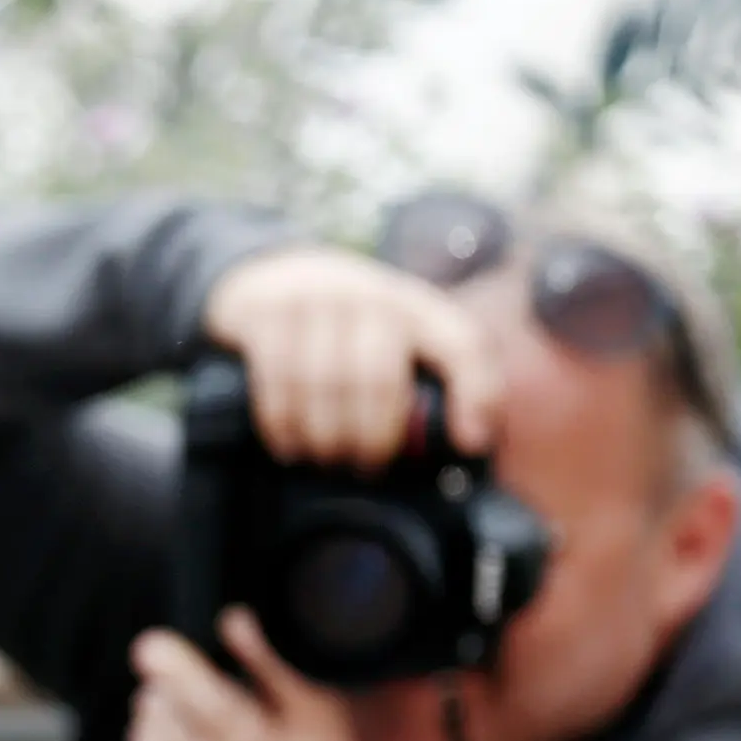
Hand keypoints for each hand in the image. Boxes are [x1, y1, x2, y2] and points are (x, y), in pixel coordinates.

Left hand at [130, 608, 361, 740]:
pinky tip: (147, 728)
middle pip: (227, 720)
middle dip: (184, 678)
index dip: (260, 657)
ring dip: (159, 713)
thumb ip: (278, 674)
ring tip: (151, 695)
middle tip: (150, 646)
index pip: (292, 695)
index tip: (230, 620)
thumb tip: (235, 619)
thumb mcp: (314, 723)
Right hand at [200, 244, 500, 466]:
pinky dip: (282, 422)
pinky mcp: (265, 312)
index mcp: (417, 307)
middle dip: (372, 436)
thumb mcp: (395, 336)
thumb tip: (469, 442)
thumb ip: (433, 377)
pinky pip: (275, 378)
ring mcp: (314, 300)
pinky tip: (288, 444)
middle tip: (365, 466)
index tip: (468, 443)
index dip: (475, 394)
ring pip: (323, 384)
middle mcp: (370, 295)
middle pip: (378, 379)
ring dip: (324, 436)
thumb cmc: (346, 327)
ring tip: (324, 459)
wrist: (274, 275)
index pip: (462, 344)